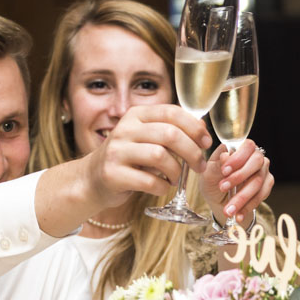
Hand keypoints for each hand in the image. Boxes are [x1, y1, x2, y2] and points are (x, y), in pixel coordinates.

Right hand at [87, 104, 212, 204]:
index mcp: (136, 115)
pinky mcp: (113, 174)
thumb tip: (202, 128)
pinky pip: (149, 181)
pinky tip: (161, 186)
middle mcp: (125, 129)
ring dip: (176, 171)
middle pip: (170, 134)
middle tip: (198, 165)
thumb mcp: (146, 137)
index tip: (206, 142)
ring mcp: (117, 151)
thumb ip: (170, 130)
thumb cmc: (129, 158)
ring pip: (160, 156)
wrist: (93, 178)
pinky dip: (162, 186)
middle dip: (192, 152)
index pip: (171, 112)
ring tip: (176, 178)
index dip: (194, 127)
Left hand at [201, 140, 273, 225]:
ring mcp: (263, 171)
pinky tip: (238, 214)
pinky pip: (261, 195)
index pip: (247, 146)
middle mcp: (256, 157)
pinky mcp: (267, 186)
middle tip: (223, 188)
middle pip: (256, 162)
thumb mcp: (208, 173)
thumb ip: (217, 164)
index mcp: (241, 148)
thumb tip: (225, 155)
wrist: (218, 201)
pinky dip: (248, 206)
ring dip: (242, 197)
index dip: (237, 158)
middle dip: (239, 177)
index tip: (224, 171)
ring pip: (258, 182)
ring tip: (228, 210)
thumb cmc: (213, 181)